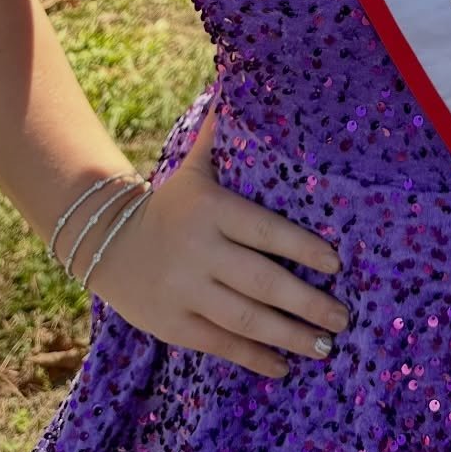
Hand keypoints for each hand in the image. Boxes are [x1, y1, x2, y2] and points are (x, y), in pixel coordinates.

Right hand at [67, 104, 349, 378]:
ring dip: (291, 336)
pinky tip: (285, 366)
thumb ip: (220, 137)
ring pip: (246, 320)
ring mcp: (185, 292)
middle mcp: (199, 253)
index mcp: (211, 211)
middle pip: (262, 283)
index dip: (303, 249)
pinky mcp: (174, 325)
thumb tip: (240, 85)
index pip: (265, 231)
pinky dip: (256, 357)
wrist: (106, 243)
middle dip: (308, 303)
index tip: (337, 264)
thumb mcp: (193, 169)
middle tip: (343, 316)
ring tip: (327, 346)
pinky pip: (222, 345)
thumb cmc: (171, 204)